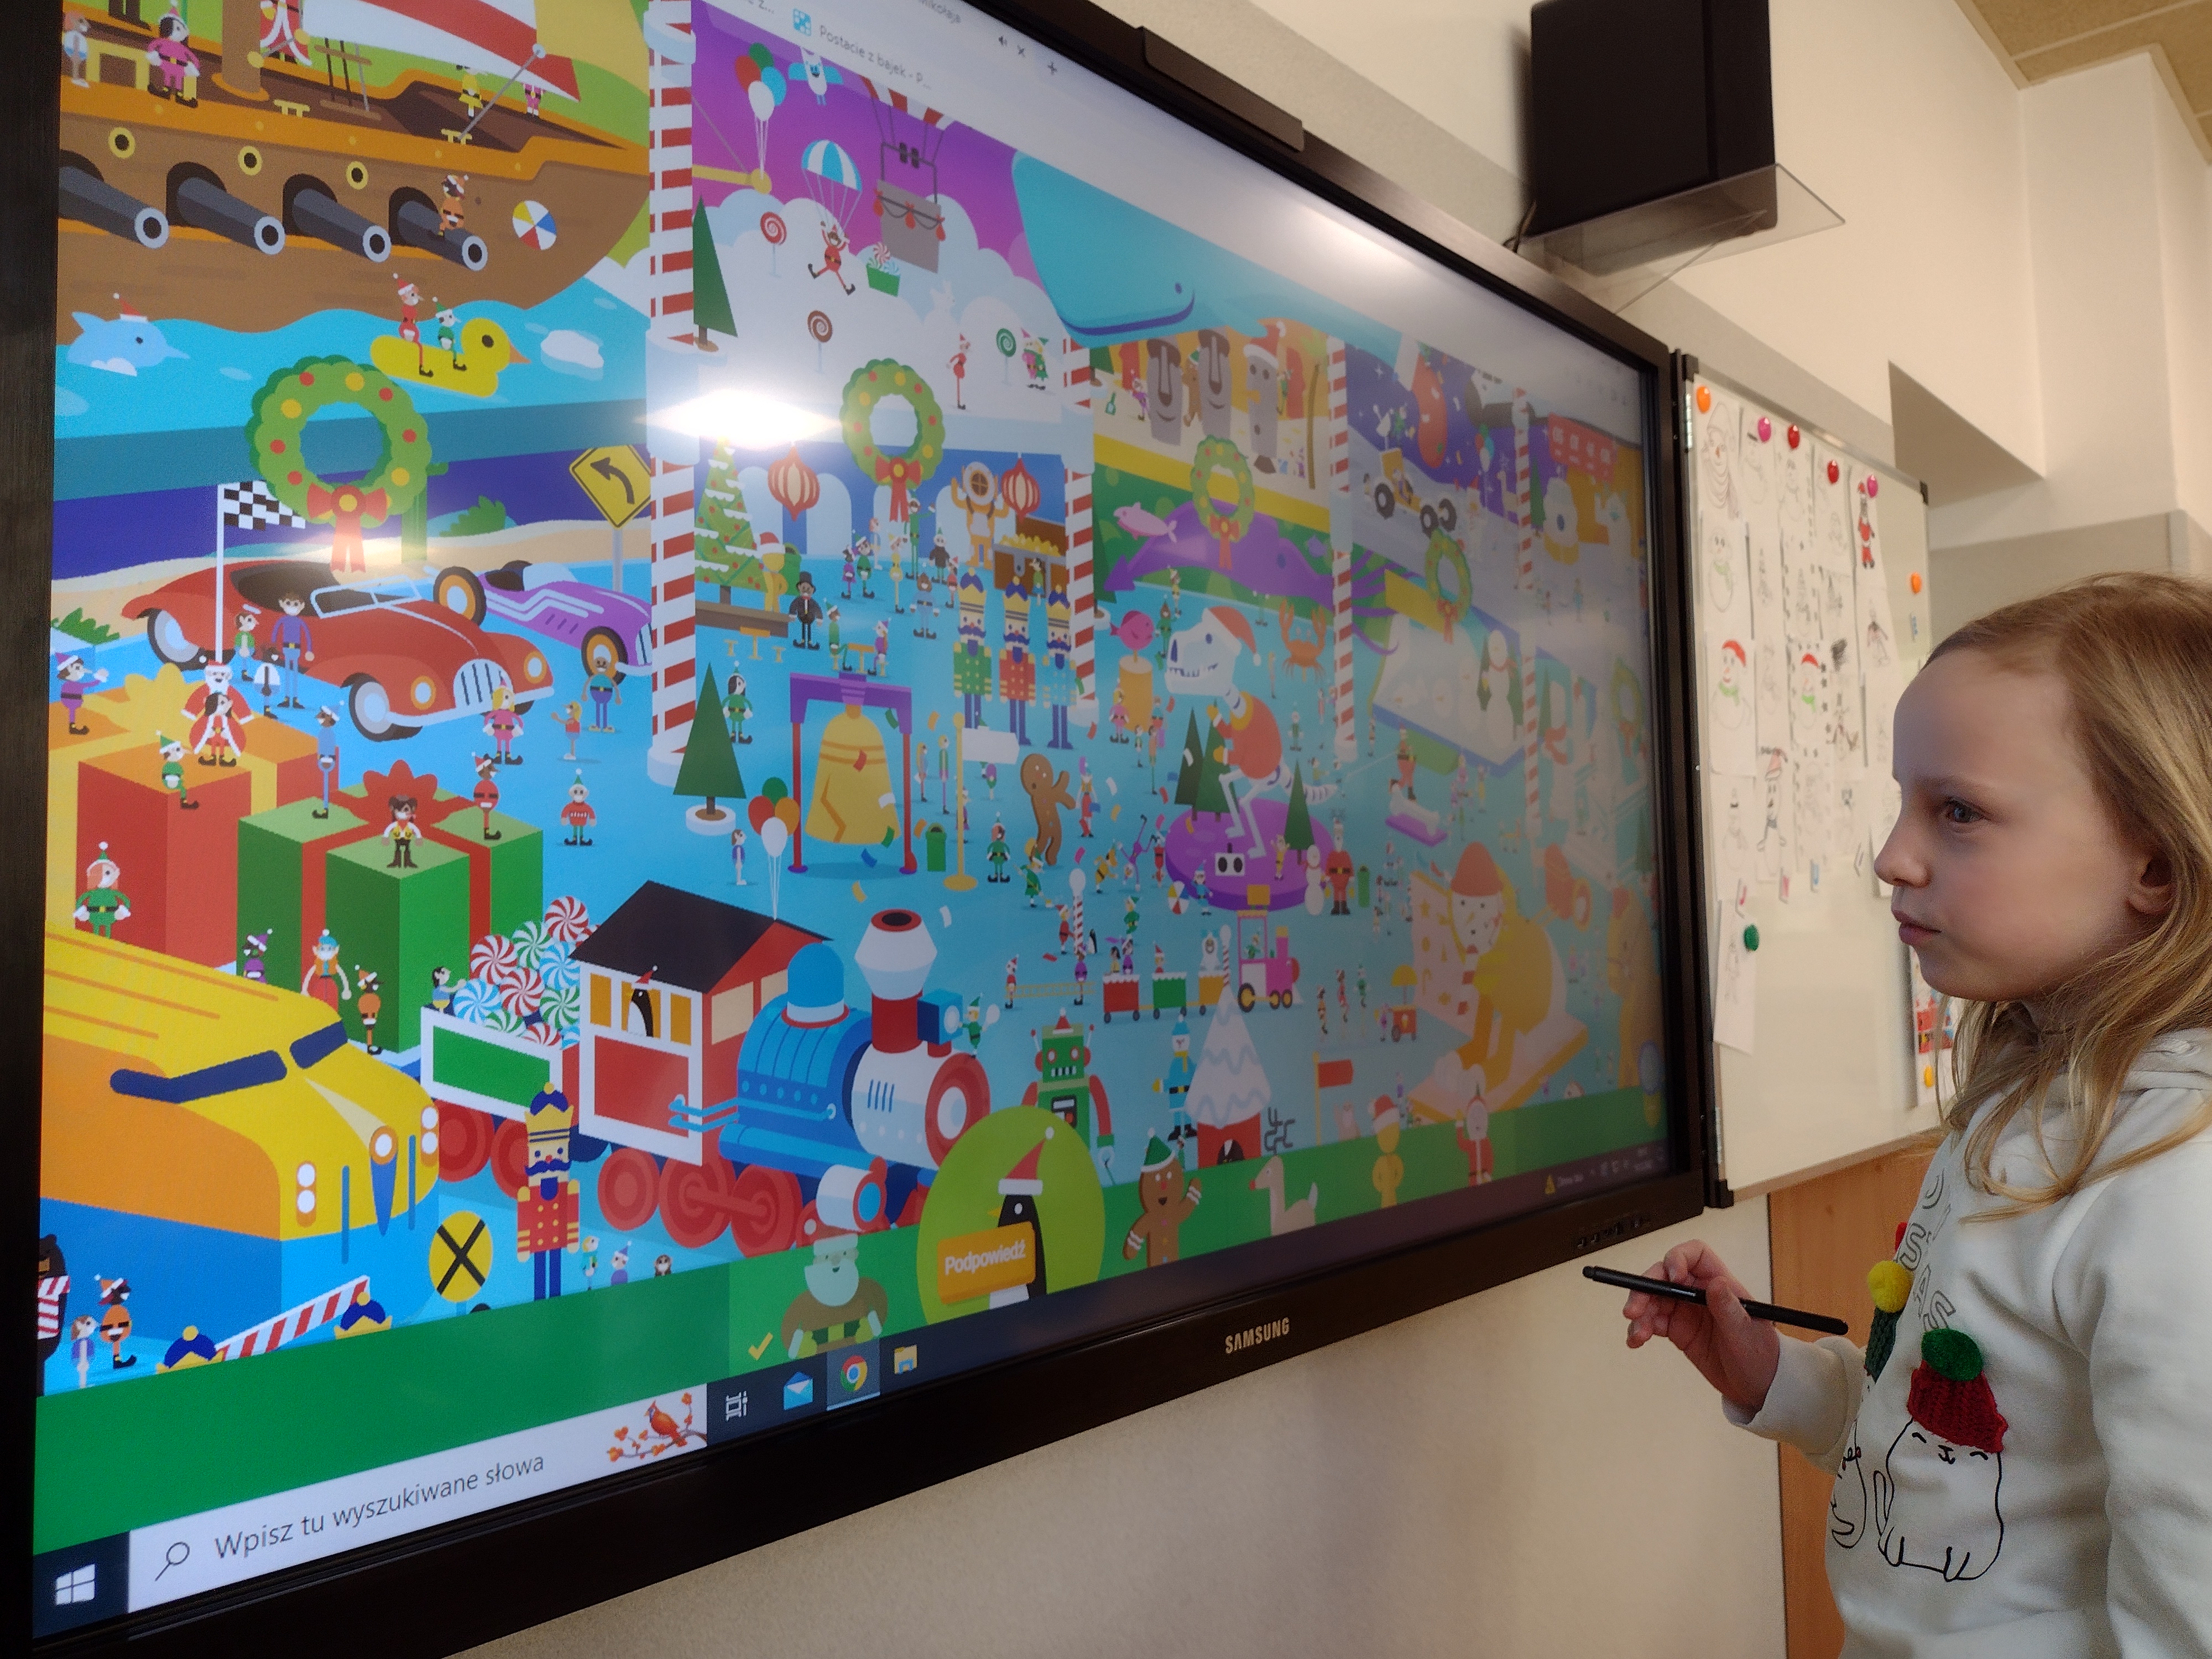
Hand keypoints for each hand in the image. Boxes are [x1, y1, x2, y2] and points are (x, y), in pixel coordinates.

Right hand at [1620, 1239, 1779, 1415]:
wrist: (1758, 1387)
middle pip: (1664, 1276)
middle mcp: (1699, 1292)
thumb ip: (1729, 1308)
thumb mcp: (1746, 1333)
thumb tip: (1716, 1282)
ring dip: (1640, 1312)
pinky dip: (1639, 1329)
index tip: (1671, 1277)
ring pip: (1653, 1299)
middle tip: (1634, 1309)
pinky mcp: (1677, 1330)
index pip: (1695, 1255)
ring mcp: (1686, 1311)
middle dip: (1646, 1288)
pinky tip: (1636, 1341)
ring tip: (1638, 1334)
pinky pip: (1652, 1321)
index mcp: (1720, 1284)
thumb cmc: (1760, 1356)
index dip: (1678, 1258)